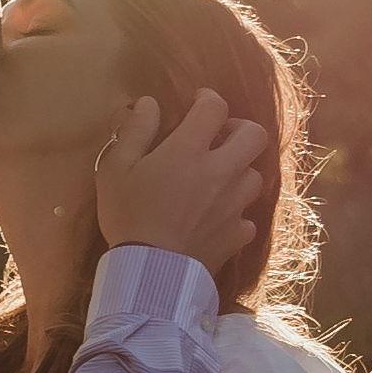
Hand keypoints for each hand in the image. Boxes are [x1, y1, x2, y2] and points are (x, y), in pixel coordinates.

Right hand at [94, 85, 265, 275]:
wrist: (150, 273)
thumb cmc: (128, 215)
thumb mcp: (116, 169)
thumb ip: (135, 131)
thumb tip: (150, 104)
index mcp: (190, 150)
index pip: (214, 107)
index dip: (207, 99)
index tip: (196, 104)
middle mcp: (221, 172)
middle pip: (255, 135)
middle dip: (239, 130)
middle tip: (218, 138)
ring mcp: (234, 205)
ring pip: (255, 176)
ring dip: (240, 172)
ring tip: (218, 180)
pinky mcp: (237, 235)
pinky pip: (248, 218)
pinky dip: (236, 214)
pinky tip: (218, 219)